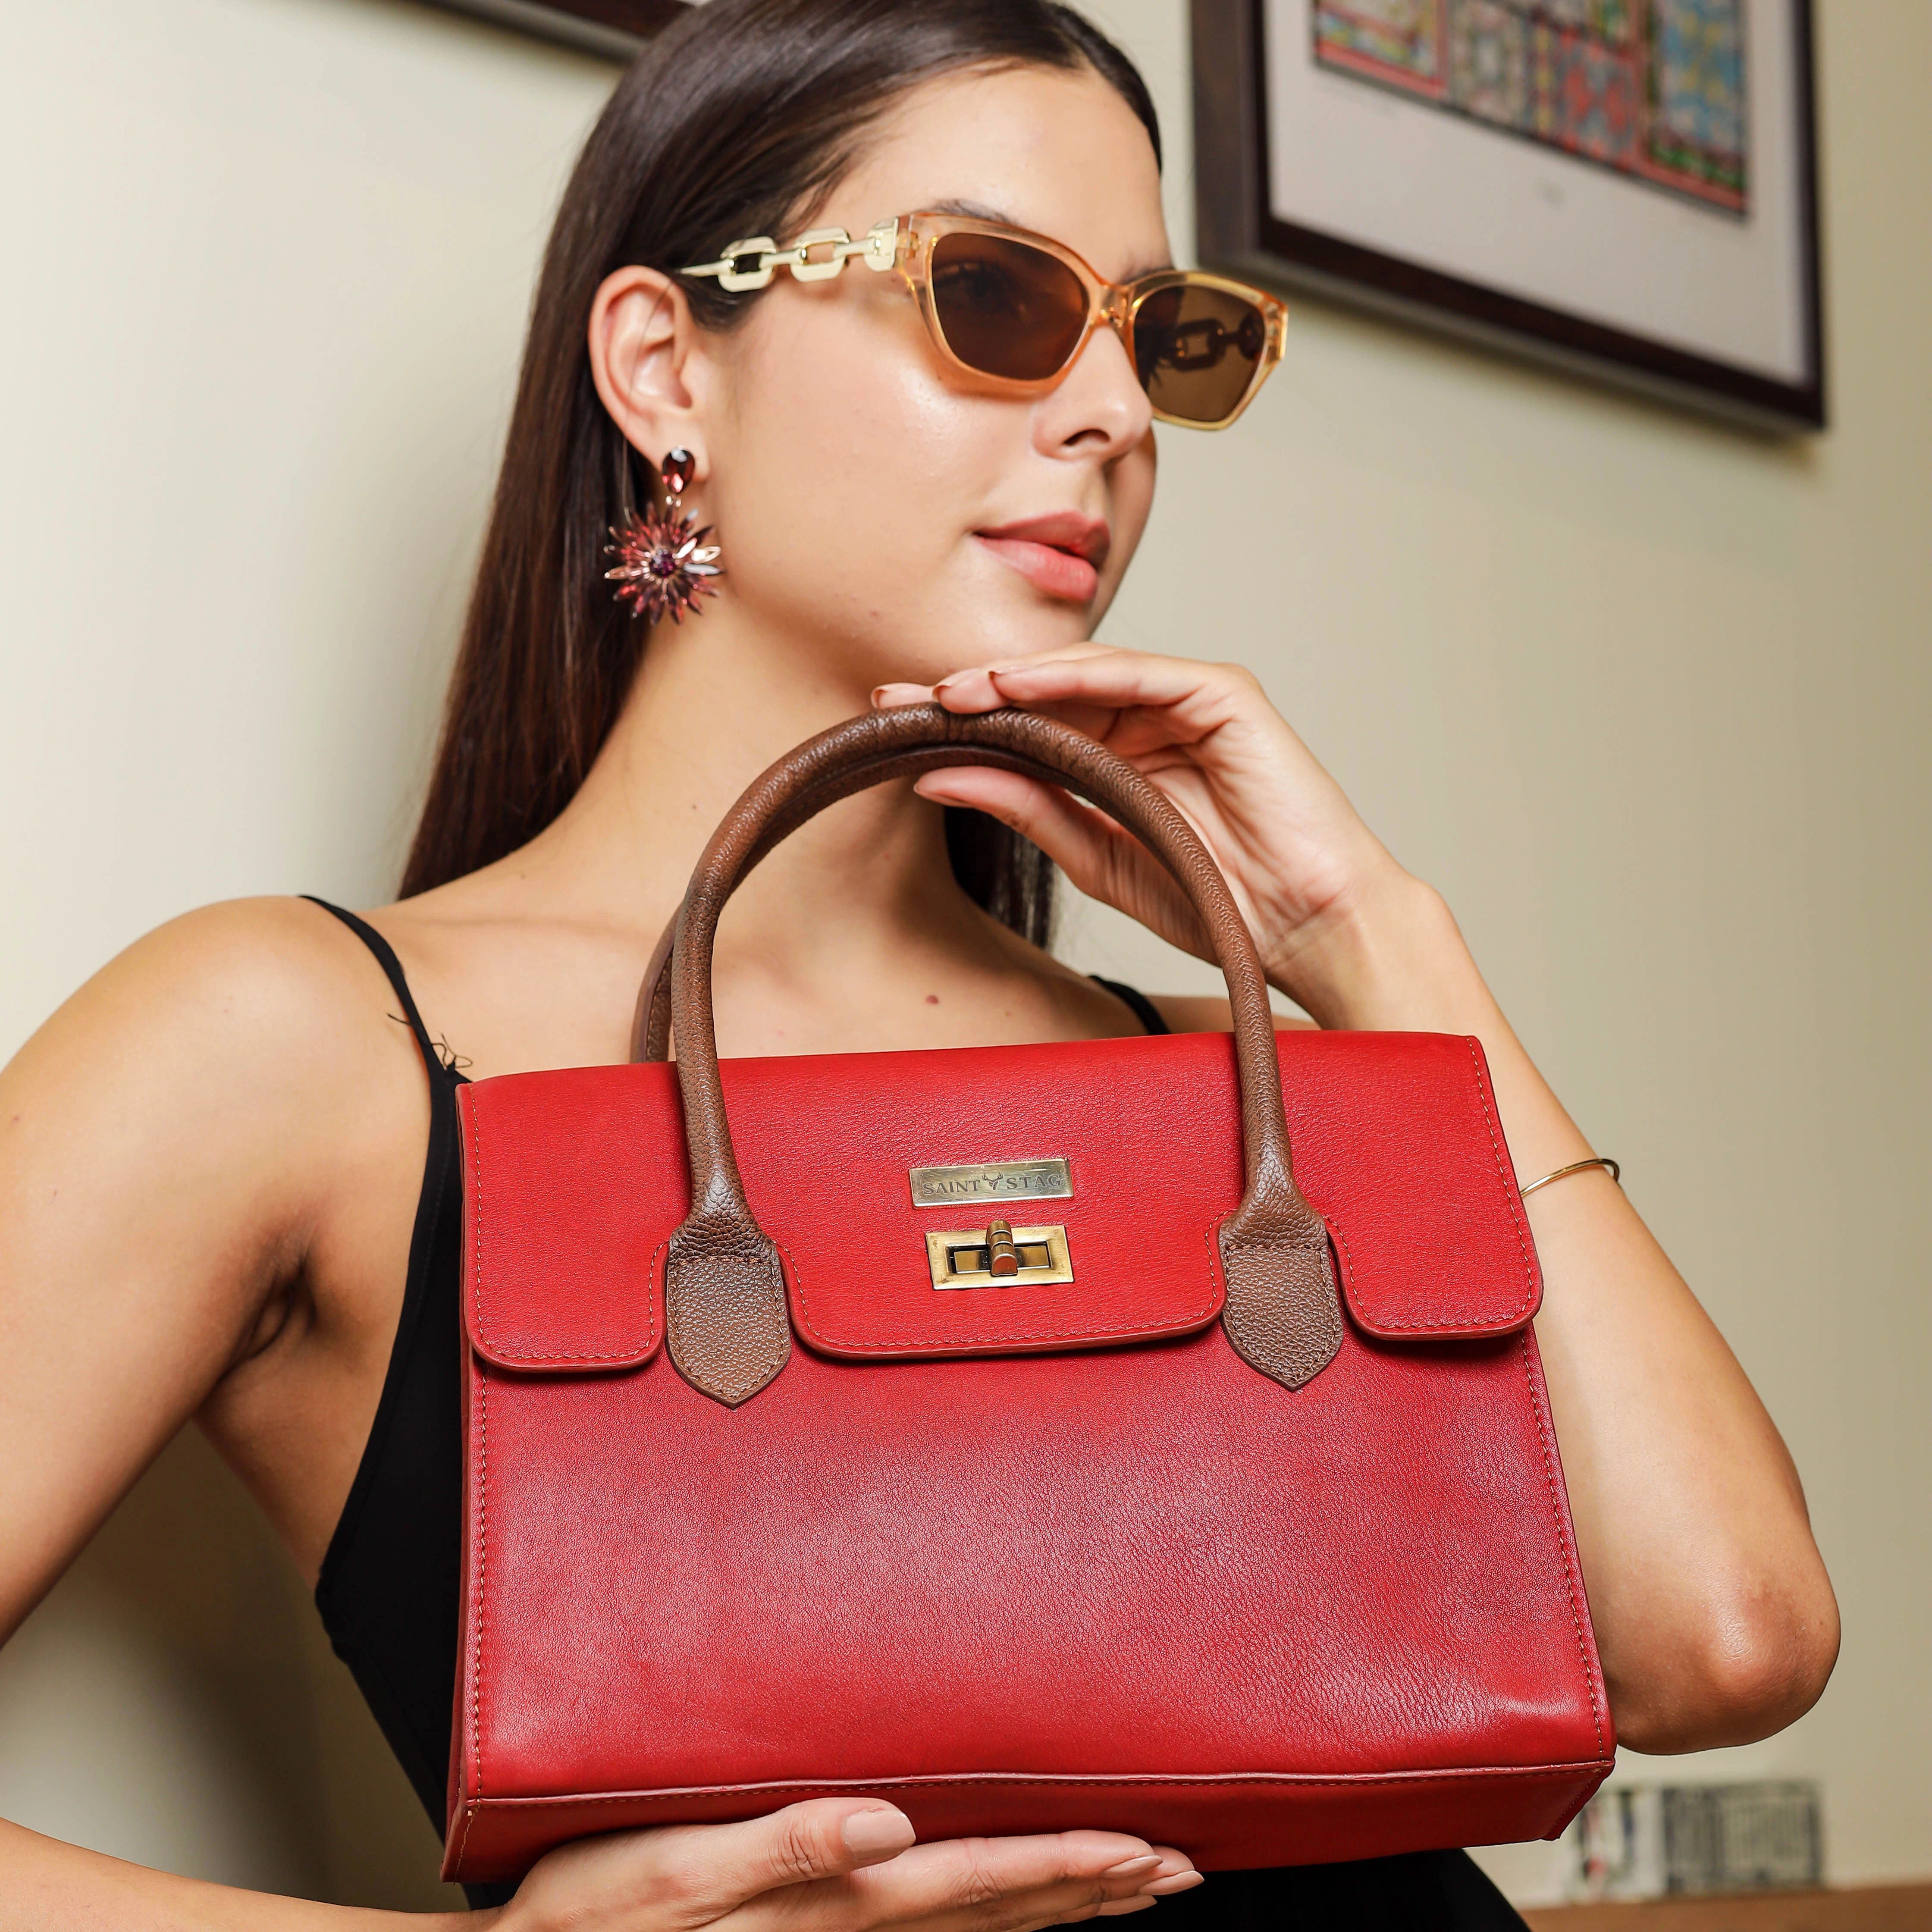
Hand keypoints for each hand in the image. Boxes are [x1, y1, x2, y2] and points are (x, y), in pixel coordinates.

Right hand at [493, 1798, 1202, 1931]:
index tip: (1148, 1852)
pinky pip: (934, 1928)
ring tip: (1131, 1884)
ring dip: (1060, 1904)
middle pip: (1001, 1909)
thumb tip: (887, 1823)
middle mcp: (852, 1930)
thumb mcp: (677, 1870)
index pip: (980, 1880)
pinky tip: (1013, 1905)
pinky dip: (996, 1914)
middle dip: (1095, 1888)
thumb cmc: (596, 1911)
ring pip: (981, 1926)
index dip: (1068, 1866)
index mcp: (836, 1905)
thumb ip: (787, 1844)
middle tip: (1181, 1869)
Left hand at [875, 647, 1428, 1026]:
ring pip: (1082, 675)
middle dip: (967, 694)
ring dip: (1007, 680)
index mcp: (1124, 759)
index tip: (892, 730)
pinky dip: (1071, 675)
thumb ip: (1027, 810)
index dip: (962, 726)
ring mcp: (1187, 700)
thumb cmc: (1221, 901)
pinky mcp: (1221, 693)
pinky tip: (1013, 684)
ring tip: (942, 692)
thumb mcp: (1099, 858)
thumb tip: (936, 776)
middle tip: (892, 699)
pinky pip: (1134, 672)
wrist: (1307, 929)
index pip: (1029, 728)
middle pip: (1043, 694)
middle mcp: (1151, 719)